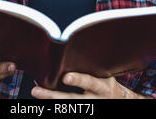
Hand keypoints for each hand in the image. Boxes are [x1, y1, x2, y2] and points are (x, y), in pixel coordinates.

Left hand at [31, 72, 150, 98]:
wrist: (120, 101)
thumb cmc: (107, 82)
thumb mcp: (105, 73)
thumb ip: (92, 65)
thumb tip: (74, 44)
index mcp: (102, 86)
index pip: (89, 82)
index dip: (78, 80)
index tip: (66, 78)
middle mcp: (94, 99)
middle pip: (72, 100)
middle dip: (53, 96)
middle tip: (36, 91)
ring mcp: (87, 107)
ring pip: (67, 106)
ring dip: (49, 101)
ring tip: (35, 93)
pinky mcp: (83, 110)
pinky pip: (68, 108)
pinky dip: (55, 105)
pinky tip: (41, 102)